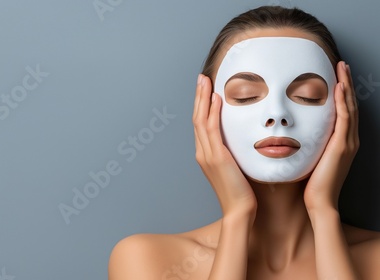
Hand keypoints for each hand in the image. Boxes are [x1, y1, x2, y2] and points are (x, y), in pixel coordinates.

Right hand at [193, 74, 256, 216]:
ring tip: (206, 81)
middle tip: (202, 78)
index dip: (202, 105)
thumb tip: (243, 137)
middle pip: (197, 118)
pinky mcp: (216, 157)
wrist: (240, 210)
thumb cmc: (242, 192)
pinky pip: (212, 129)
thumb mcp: (236, 167)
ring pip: (201, 120)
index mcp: (206, 154)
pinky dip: (212, 112)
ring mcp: (207, 155)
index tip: (206, 88)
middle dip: (199, 96)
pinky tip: (216, 99)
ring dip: (203, 99)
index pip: (201, 123)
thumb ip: (234, 152)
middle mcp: (202, 152)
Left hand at [304, 61, 359, 211]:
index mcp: (341, 142)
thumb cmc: (311, 183)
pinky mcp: (342, 146)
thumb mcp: (311, 157)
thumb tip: (294, 132)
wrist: (319, 202)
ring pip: (350, 107)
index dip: (342, 93)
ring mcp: (348, 143)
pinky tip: (339, 88)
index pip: (343, 111)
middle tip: (342, 65)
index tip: (335, 76)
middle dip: (347, 83)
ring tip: (343, 69)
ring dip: (346, 86)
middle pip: (350, 105)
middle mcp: (349, 140)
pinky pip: (344, 118)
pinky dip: (343, 102)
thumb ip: (308, 143)